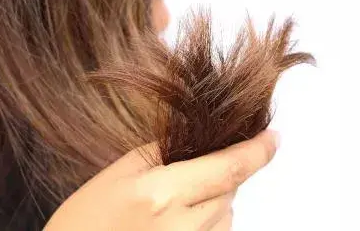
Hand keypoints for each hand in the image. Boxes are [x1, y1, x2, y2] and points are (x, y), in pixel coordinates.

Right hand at [44, 129, 279, 230]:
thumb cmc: (85, 221)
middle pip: (230, 190)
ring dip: (214, 199)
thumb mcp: (119, 174)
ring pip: (226, 214)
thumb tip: (201, 141)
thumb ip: (165, 153)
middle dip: (222, 173)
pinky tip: (175, 220)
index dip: (259, 151)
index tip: (275, 137)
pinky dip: (206, 220)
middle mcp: (184, 226)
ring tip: (171, 202)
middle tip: (191, 169)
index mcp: (162, 195)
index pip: (229, 167)